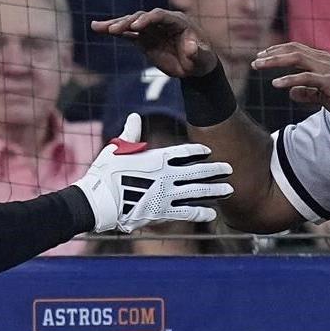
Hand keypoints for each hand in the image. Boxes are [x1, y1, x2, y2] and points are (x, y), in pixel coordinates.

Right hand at [73, 112, 233, 232]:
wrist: (100, 201)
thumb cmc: (105, 174)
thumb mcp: (117, 149)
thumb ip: (130, 134)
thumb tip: (134, 116)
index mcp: (156, 158)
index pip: (184, 151)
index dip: (198, 150)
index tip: (208, 151)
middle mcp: (166, 175)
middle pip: (198, 170)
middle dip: (215, 170)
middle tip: (229, 168)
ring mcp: (166, 194)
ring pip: (197, 191)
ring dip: (214, 190)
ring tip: (229, 189)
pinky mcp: (162, 212)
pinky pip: (187, 212)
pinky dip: (200, 213)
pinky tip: (212, 214)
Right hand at [91, 9, 217, 77]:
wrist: (194, 68)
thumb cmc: (202, 61)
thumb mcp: (204, 58)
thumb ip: (199, 53)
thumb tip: (192, 47)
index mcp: (178, 21)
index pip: (160, 15)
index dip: (148, 19)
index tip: (136, 27)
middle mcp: (162, 22)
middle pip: (142, 17)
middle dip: (128, 22)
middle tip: (114, 30)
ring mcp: (151, 30)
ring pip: (131, 23)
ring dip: (115, 25)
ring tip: (98, 27)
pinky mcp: (143, 39)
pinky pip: (126, 34)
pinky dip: (113, 31)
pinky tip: (98, 29)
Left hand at [251, 43, 329, 118]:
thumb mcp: (324, 95)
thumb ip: (307, 93)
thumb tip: (290, 93)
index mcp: (321, 60)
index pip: (296, 49)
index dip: (278, 50)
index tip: (262, 55)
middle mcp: (323, 60)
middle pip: (292, 50)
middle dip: (271, 54)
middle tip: (255, 61)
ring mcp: (326, 69)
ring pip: (296, 59)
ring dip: (275, 61)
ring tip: (258, 65)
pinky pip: (306, 78)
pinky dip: (289, 79)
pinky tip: (276, 84)